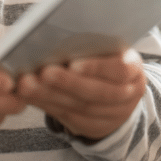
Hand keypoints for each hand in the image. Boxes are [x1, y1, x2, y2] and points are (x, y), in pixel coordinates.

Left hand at [15, 49, 146, 140]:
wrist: (118, 92)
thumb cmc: (105, 59)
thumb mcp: (107, 50)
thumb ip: (90, 45)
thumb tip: (56, 34)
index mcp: (134, 69)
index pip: (119, 69)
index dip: (96, 68)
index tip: (73, 63)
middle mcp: (128, 94)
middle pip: (97, 92)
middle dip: (67, 83)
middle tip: (43, 73)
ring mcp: (113, 115)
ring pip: (79, 107)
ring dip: (50, 95)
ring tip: (27, 84)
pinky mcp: (94, 127)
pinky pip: (68, 117)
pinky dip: (46, 105)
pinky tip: (29, 96)